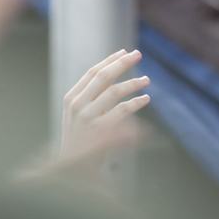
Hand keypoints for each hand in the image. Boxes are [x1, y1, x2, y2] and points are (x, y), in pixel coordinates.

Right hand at [57, 48, 150, 167]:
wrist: (71, 167)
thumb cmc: (80, 137)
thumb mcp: (79, 113)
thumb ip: (92, 95)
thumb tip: (114, 70)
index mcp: (71, 98)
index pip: (92, 72)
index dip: (110, 60)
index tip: (125, 52)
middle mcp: (77, 105)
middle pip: (103, 76)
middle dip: (122, 63)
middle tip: (139, 54)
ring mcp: (87, 117)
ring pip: (115, 91)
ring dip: (134, 83)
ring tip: (147, 80)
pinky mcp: (99, 130)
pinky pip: (123, 110)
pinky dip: (137, 102)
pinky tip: (146, 99)